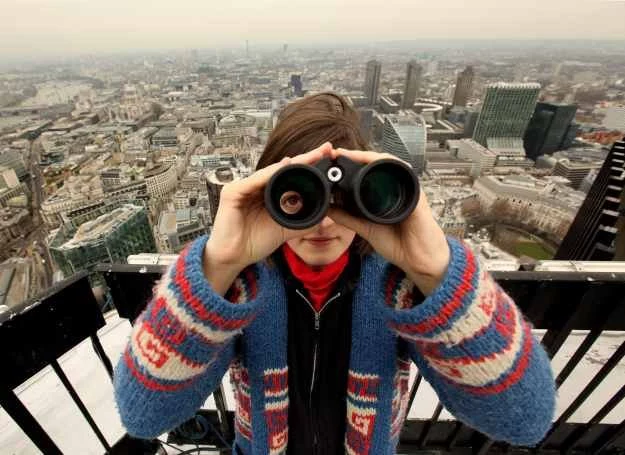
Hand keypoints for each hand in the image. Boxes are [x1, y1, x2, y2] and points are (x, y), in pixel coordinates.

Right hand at [203, 142, 333, 293]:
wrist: (234, 257)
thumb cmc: (254, 243)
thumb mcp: (285, 230)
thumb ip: (303, 221)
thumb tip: (325, 215)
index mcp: (267, 193)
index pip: (290, 176)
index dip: (308, 167)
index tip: (327, 157)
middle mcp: (255, 187)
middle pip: (282, 169)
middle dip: (305, 159)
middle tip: (325, 149)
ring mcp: (243, 187)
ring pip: (271, 171)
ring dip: (291, 163)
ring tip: (311, 156)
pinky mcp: (232, 192)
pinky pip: (254, 180)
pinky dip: (270, 174)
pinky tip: (286, 166)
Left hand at [327, 148, 449, 294]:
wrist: (418, 260)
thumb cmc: (398, 244)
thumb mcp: (365, 228)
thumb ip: (347, 217)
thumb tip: (328, 208)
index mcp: (384, 193)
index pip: (367, 172)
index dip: (351, 164)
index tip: (333, 159)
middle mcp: (397, 187)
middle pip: (376, 163)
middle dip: (357, 155)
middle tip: (337, 153)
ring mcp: (407, 188)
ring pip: (388, 163)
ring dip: (368, 156)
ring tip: (350, 154)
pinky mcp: (415, 193)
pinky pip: (402, 172)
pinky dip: (387, 165)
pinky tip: (373, 162)